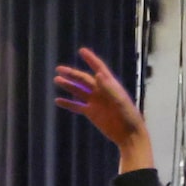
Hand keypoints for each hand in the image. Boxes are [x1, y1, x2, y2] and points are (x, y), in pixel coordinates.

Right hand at [52, 47, 153, 170]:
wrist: (128, 134)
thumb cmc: (129, 116)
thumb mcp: (120, 101)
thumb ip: (109, 88)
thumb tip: (98, 74)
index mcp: (110, 85)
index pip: (99, 68)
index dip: (91, 59)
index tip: (81, 51)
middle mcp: (101, 91)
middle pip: (84, 79)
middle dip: (72, 73)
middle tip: (59, 69)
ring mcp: (95, 101)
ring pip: (78, 91)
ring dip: (68, 85)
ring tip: (56, 80)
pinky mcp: (91, 112)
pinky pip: (77, 106)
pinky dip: (68, 103)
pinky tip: (58, 100)